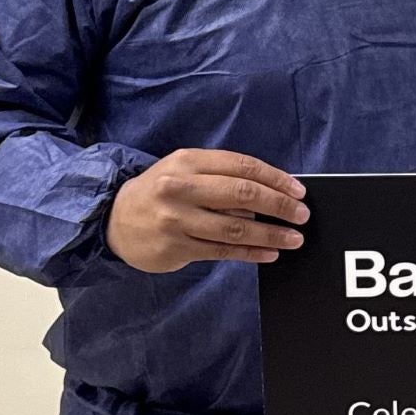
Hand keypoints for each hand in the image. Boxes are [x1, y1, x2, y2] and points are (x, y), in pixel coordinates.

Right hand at [107, 149, 309, 271]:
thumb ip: (222, 175)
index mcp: (187, 161)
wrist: (113, 219)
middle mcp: (180, 188)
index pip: (242, 166)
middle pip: (242, 195)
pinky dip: (250, 252)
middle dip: (279, 205)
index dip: (275, 178)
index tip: (298, 190)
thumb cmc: (160, 192)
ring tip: (293, 238)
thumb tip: (272, 190)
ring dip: (271, 234)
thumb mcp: (184, 170)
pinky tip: (269, 253)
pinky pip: (222, 250)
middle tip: (301, 214)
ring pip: (235, 227)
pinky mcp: (176, 247)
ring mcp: (176, 219)